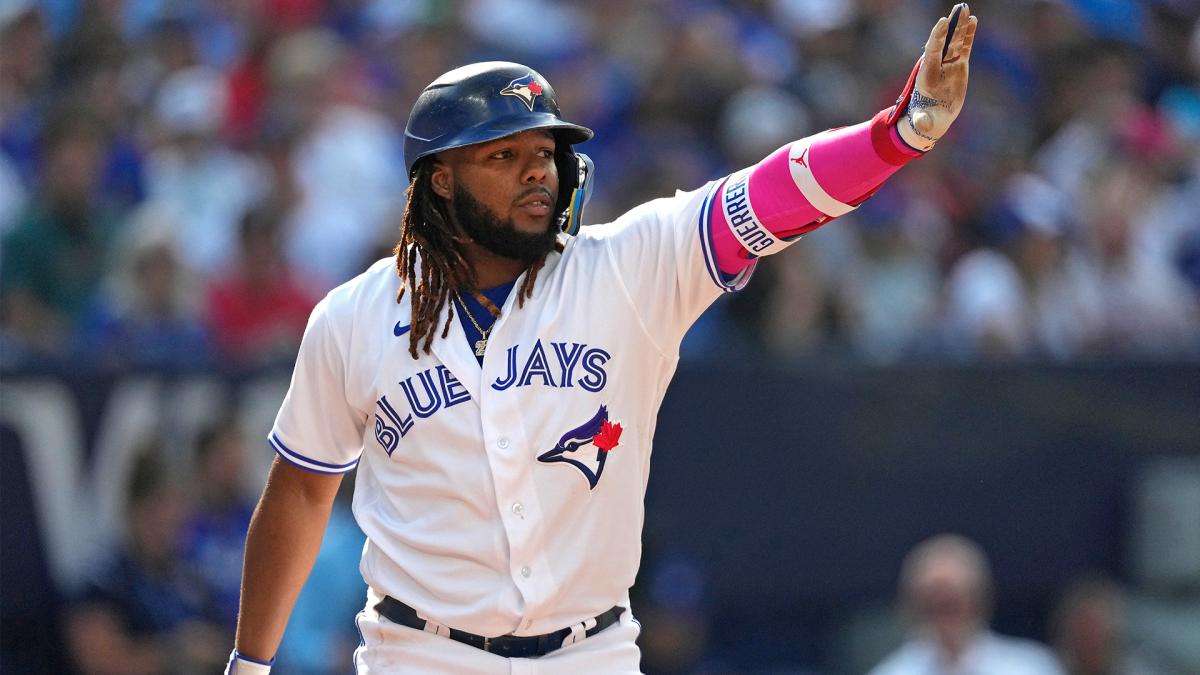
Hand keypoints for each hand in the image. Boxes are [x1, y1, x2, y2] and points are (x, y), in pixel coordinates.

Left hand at [898, 3, 978, 149]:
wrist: (932, 119)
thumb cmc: (925, 119)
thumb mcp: (922, 121)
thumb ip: (922, 121)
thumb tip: (922, 124)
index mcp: (927, 74)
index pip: (932, 51)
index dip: (937, 37)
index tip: (943, 22)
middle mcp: (937, 65)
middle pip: (943, 41)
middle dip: (950, 26)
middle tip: (957, 9)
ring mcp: (948, 64)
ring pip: (954, 41)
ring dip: (960, 26)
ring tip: (966, 10)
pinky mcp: (958, 66)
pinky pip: (963, 47)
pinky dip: (968, 35)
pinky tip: (973, 21)